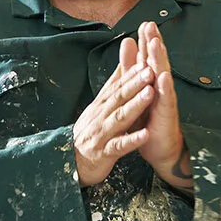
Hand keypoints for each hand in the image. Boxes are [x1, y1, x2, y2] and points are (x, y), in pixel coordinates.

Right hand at [73, 37, 153, 186]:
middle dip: (136, 83)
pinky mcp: (105, 152)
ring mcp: (103, 134)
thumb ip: (113, 86)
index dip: (132, 73)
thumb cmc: (90, 131)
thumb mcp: (99, 107)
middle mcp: (102, 116)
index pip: (118, 85)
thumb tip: (123, 64)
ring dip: (135, 105)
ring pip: (121, 117)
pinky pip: (120, 146)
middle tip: (151, 69)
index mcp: (103, 105)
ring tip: (151, 93)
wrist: (69, 161)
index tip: (146, 59)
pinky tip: (145, 134)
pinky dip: (132, 140)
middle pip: (120, 97)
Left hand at [134, 21, 192, 192]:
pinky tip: (164, 77)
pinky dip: (165, 89)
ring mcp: (165, 101)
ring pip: (163, 77)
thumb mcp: (138, 91)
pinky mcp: (167, 116)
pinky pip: (166, 101)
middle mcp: (161, 89)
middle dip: (154, 43)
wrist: (161, 148)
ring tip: (156, 44)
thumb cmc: (150, 120)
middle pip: (157, 62)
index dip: (147, 41)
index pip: (149, 58)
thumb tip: (129, 41)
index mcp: (152, 83)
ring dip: (160, 61)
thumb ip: (133, 67)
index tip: (145, 22)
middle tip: (151, 25)